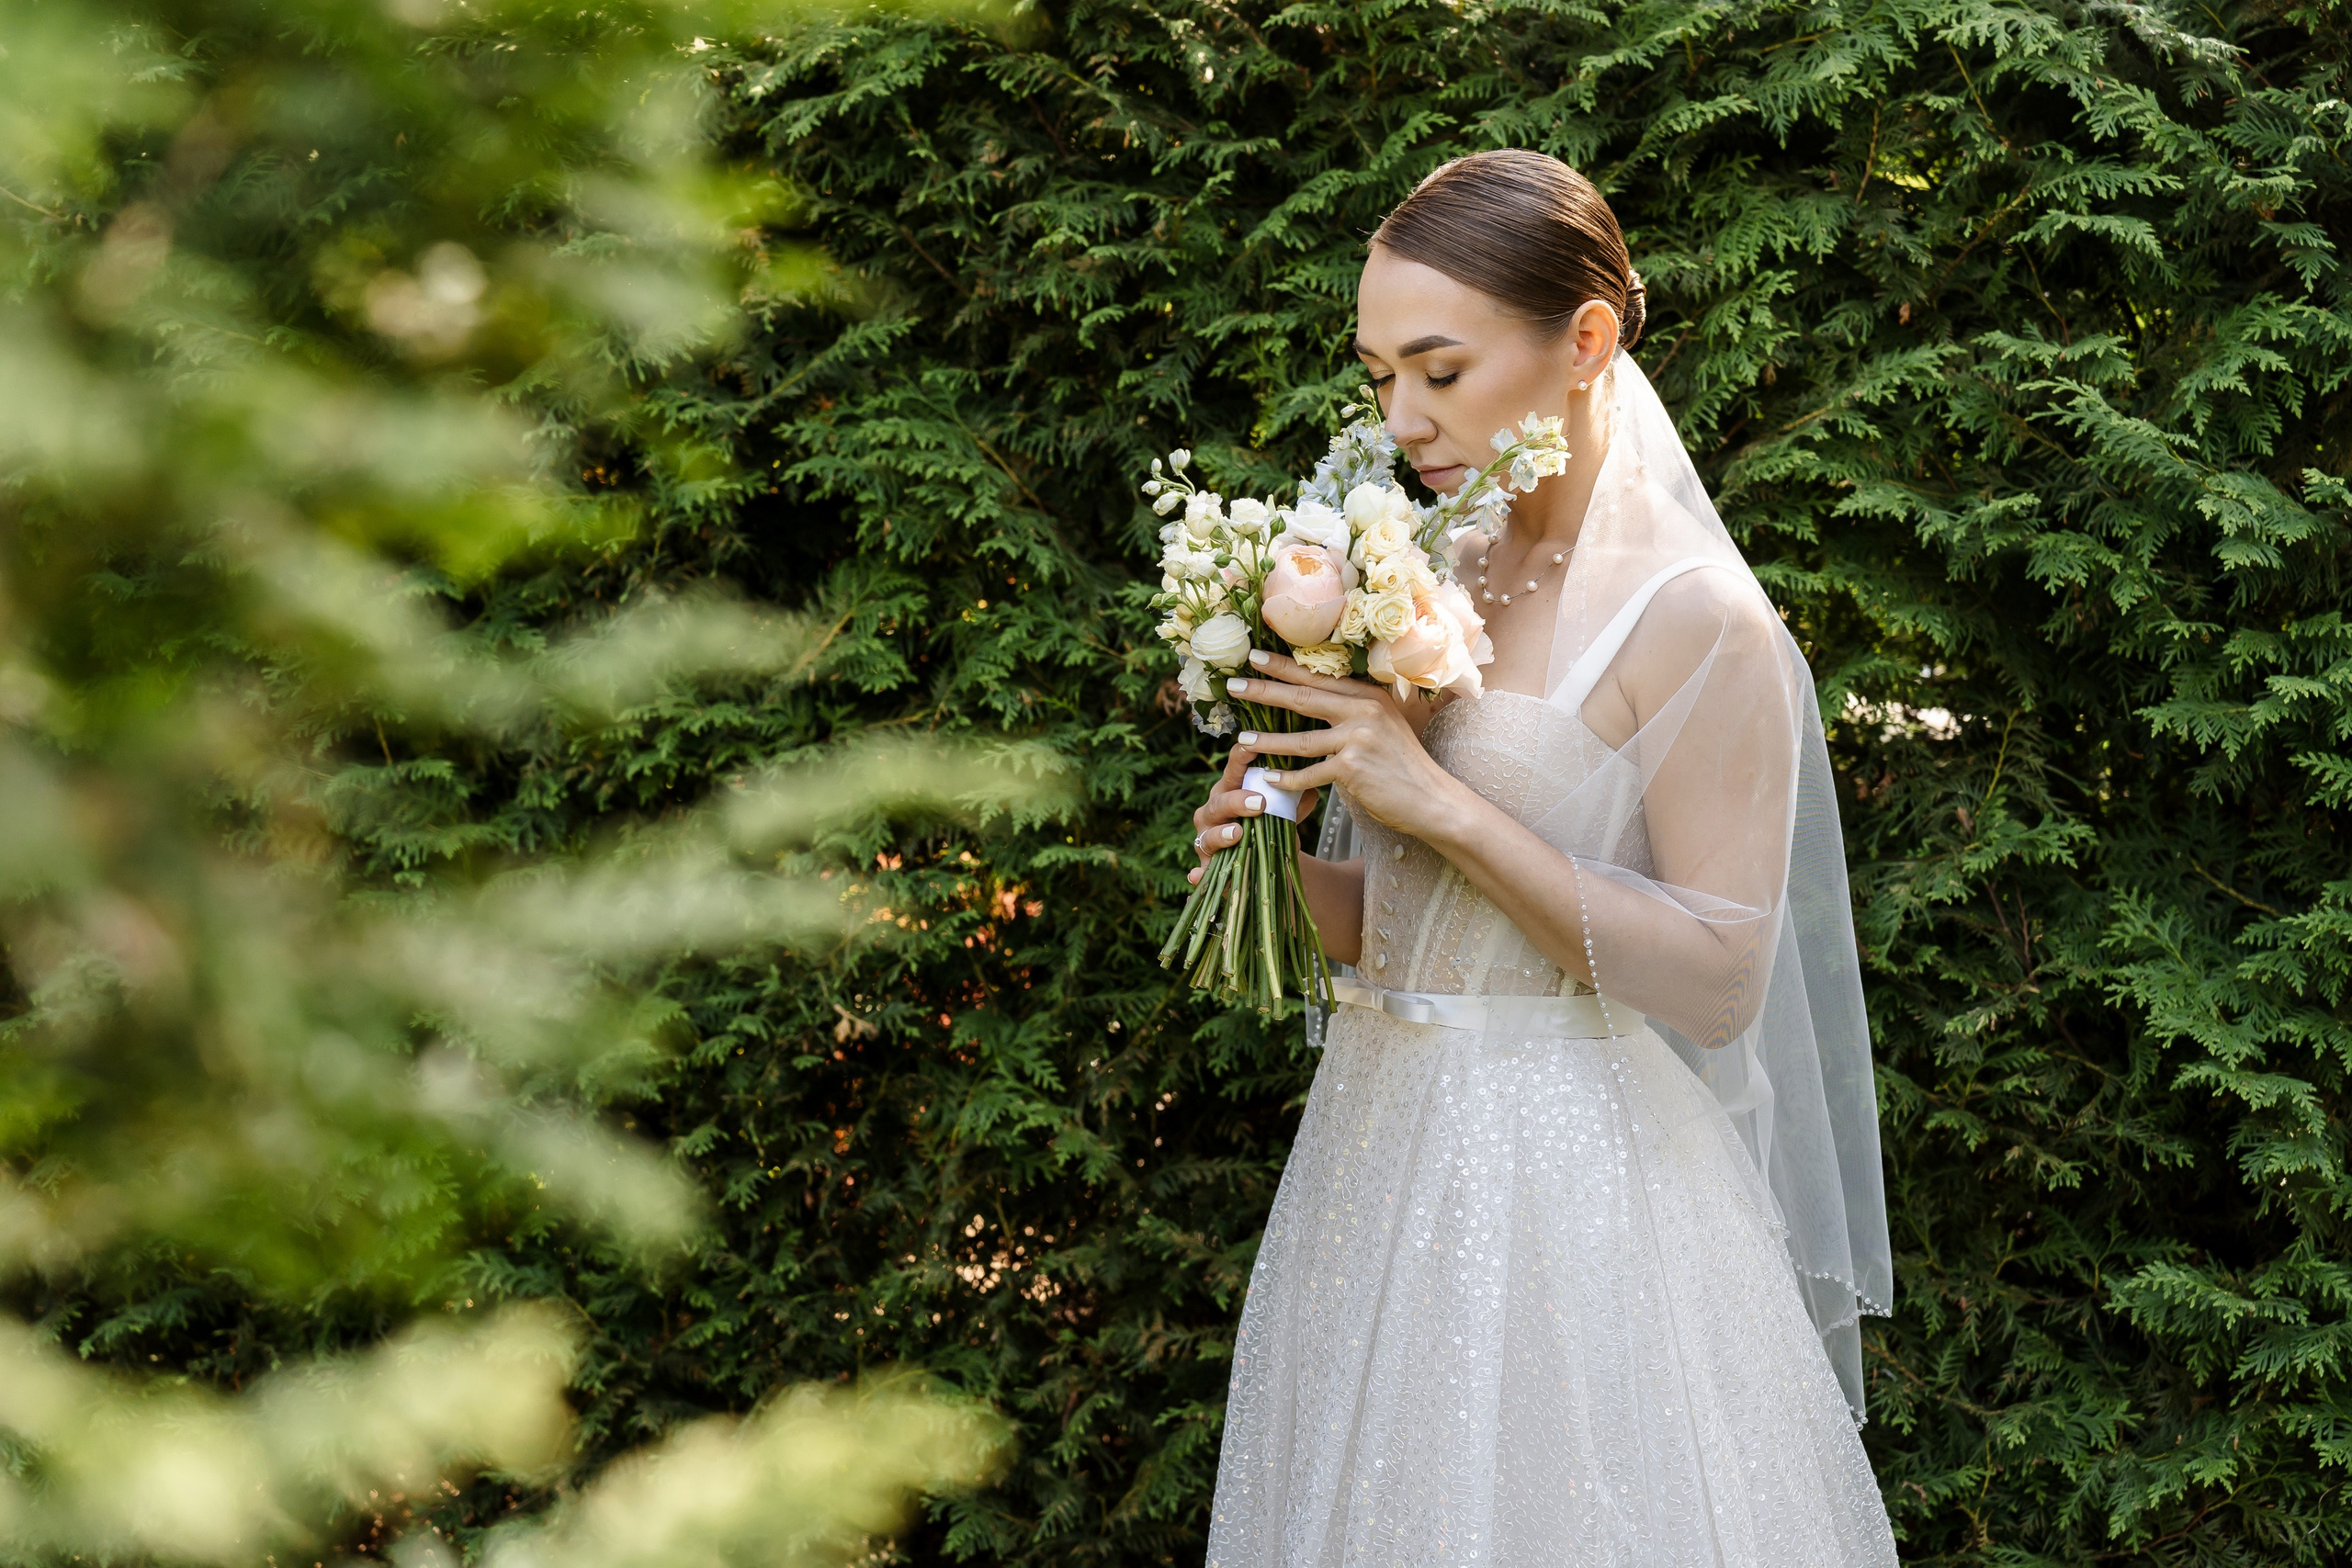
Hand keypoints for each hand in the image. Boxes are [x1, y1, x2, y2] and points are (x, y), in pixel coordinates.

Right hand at [1188, 743, 1319, 885]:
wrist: (1262, 862)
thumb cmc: (1268, 826)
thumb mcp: (1285, 813)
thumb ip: (1295, 801)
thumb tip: (1310, 790)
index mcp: (1231, 790)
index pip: (1233, 769)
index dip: (1239, 758)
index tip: (1251, 747)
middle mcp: (1213, 811)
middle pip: (1219, 802)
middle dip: (1236, 801)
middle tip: (1259, 803)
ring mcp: (1206, 838)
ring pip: (1207, 835)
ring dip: (1221, 834)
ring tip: (1237, 833)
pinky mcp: (1206, 866)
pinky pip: (1199, 871)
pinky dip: (1198, 873)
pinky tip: (1197, 875)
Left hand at [1224, 650, 1462, 839]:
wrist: (1432, 799)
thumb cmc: (1403, 766)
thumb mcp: (1384, 727)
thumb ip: (1354, 713)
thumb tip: (1314, 703)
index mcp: (1368, 696)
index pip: (1318, 677)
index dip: (1284, 666)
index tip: (1255, 656)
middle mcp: (1363, 711)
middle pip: (1302, 698)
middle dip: (1263, 691)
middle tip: (1233, 685)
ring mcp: (1357, 739)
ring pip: (1300, 739)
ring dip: (1267, 741)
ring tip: (1241, 740)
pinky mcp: (1352, 768)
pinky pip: (1310, 773)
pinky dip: (1288, 779)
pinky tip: (1269, 778)